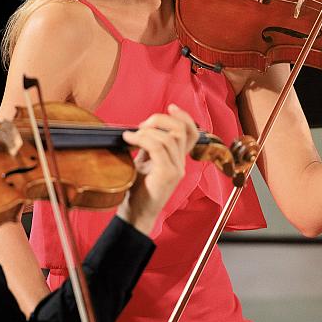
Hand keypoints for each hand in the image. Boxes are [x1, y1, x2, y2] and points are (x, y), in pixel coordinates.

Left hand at [117, 104, 197, 234]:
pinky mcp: (167, 175)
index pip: (192, 133)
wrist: (135, 214)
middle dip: (160, 120)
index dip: (184, 116)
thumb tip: (141, 128)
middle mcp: (181, 164)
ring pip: (169, 137)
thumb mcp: (145, 162)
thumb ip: (149, 146)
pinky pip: (158, 148)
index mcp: (178, 160)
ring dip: (147, 131)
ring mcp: (176, 170)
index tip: (171, 106)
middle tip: (142, 125)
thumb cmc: (137, 190)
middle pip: (181, 130)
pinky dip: (142, 139)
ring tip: (131, 135)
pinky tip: (129, 140)